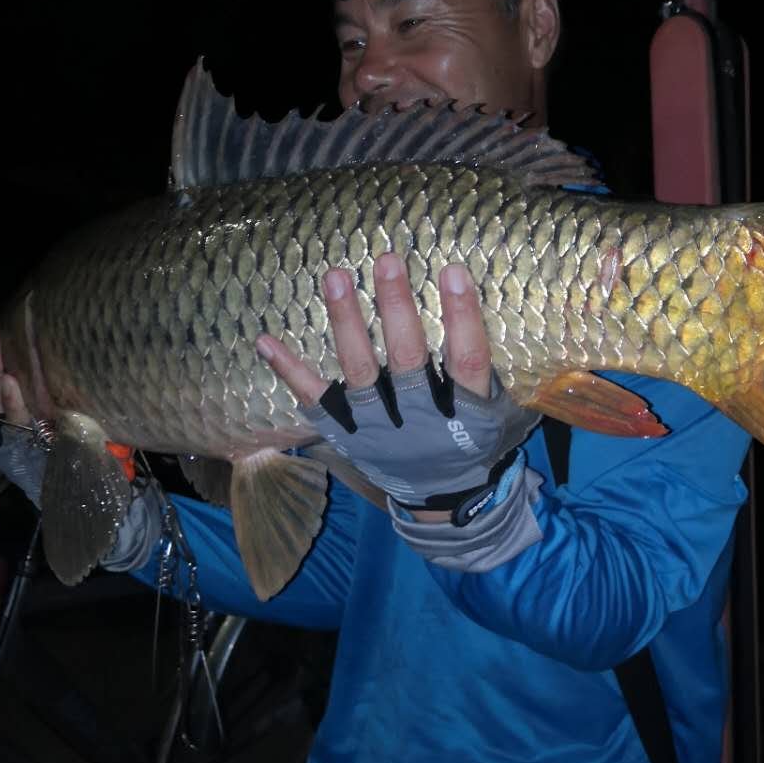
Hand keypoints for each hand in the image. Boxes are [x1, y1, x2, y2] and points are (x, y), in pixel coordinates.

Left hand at [256, 254, 539, 522]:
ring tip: (336, 276)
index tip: (451, 271)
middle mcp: (422, 421)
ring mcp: (380, 430)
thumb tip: (481, 310)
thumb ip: (488, 372)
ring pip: (360, 374)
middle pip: (408, 361)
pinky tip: (265, 341)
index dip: (462, 318)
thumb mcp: (498, 415)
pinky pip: (316, 402)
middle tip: (387, 260)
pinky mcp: (347, 436)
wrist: (444, 502)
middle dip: (397, 309)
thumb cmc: (474, 441)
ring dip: (347, 324)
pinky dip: (290, 372)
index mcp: (467, 415)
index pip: (468, 362)